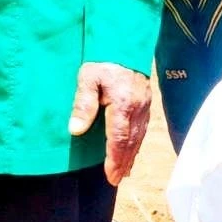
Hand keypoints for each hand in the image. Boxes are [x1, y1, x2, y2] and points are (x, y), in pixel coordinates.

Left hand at [68, 62, 151, 186]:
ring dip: (130, 156)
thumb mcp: (87, 78)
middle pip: (130, 142)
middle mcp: (137, 108)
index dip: (115, 159)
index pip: (118, 138)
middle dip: (123, 163)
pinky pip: (143, 129)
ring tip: (123, 172)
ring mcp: (144, 106)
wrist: (124, 42)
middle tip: (115, 180)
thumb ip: (83, 104)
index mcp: (123, 104)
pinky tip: (132, 151)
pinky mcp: (146, 103)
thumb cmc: (103, 61)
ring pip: (139, 137)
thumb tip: (76, 129)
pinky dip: (137, 144)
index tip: (110, 175)